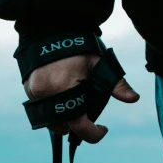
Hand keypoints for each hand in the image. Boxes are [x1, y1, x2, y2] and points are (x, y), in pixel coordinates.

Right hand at [23, 54, 139, 143]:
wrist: (50, 28)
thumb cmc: (78, 46)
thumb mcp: (100, 63)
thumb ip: (116, 83)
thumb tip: (133, 98)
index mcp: (64, 88)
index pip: (78, 125)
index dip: (93, 134)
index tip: (103, 130)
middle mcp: (46, 94)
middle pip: (63, 127)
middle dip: (77, 126)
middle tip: (88, 116)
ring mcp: (34, 93)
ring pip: (50, 121)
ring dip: (64, 120)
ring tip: (75, 106)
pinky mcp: (28, 90)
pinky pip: (41, 110)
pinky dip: (53, 109)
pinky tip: (62, 97)